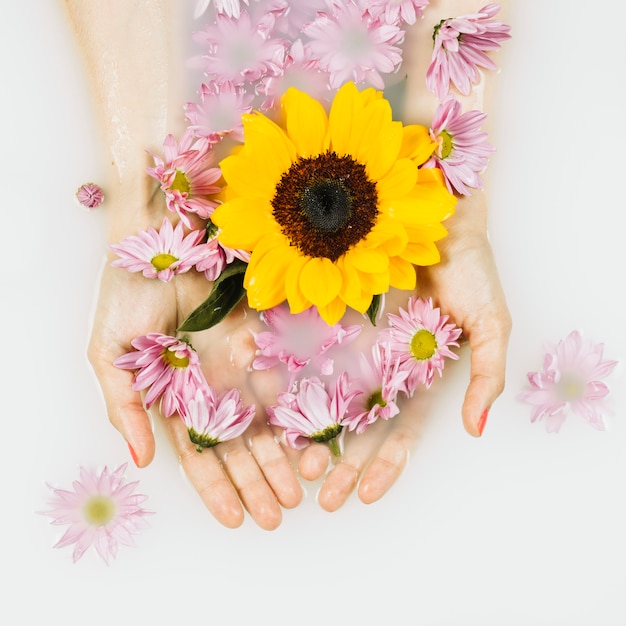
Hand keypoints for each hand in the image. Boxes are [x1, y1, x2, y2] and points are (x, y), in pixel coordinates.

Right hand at [88, 212, 301, 530]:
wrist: (158, 238)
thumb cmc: (126, 295)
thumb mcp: (110, 357)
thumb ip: (125, 408)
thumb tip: (140, 461)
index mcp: (173, 398)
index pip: (197, 454)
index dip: (214, 487)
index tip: (233, 519)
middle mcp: (208, 388)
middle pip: (236, 446)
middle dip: (255, 482)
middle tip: (278, 516)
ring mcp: (235, 365)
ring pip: (263, 421)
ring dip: (280, 458)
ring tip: (300, 491)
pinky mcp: (258, 340)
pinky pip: (281, 380)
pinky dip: (295, 412)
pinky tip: (310, 441)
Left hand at [294, 191, 511, 510]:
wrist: (437, 217)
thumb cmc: (471, 271)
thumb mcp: (490, 325)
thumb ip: (487, 376)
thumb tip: (475, 428)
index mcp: (419, 377)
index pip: (400, 431)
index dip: (385, 464)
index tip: (364, 494)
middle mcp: (385, 368)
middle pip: (360, 426)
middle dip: (343, 462)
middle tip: (319, 495)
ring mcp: (357, 344)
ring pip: (330, 398)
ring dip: (315, 435)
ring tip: (296, 466)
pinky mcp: (333, 318)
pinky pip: (311, 355)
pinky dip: (295, 385)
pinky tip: (278, 412)